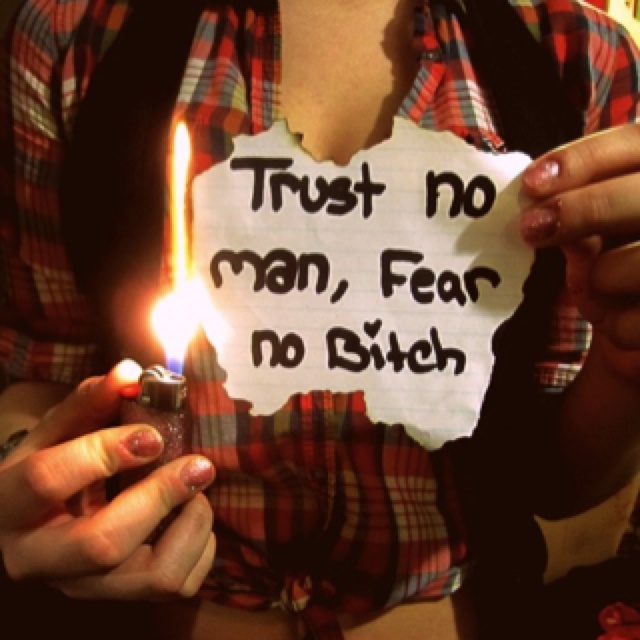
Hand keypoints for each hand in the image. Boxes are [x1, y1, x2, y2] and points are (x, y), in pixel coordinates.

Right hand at [0, 360, 215, 599]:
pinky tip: (192, 516)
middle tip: (198, 465)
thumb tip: (131, 373)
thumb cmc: (53, 463)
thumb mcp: (60, 429)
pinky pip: (179, 585)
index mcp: (11, 505)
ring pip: (151, 577)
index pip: (47, 481)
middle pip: (103, 543)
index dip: (104, 452)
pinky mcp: (121, 600)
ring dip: (190, 527)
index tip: (153, 434)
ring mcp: (83, 587)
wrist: (41, 518)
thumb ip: (92, 399)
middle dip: (160, 496)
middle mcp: (40, 559)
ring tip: (197, 493)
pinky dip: (202, 548)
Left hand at [520, 122, 639, 380]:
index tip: (531, 182)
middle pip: (639, 196)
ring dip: (600, 280)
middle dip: (580, 210)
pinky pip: (638, 319)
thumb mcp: (601, 241)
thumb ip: (581, 218)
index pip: (635, 145)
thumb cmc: (627, 274)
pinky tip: (622, 325)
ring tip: (602, 290)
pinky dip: (618, 326)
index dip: (584, 158)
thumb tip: (541, 208)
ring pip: (635, 262)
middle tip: (531, 228)